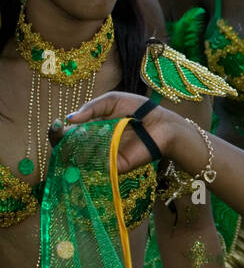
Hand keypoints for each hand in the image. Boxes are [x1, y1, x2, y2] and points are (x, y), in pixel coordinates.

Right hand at [64, 92, 192, 172]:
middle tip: (59, 133)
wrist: (162, 123)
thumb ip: (91, 108)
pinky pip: (95, 166)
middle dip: (59, 141)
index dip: (58, 131)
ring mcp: (103, 156)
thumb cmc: (138, 109)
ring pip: (77, 159)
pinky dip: (89, 158)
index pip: (67, 133)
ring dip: (71, 149)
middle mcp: (94, 144)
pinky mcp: (114, 166)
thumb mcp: (111, 101)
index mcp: (91, 128)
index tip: (56, 125)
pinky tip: (89, 147)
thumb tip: (68, 119)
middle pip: (68, 148)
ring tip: (73, 138)